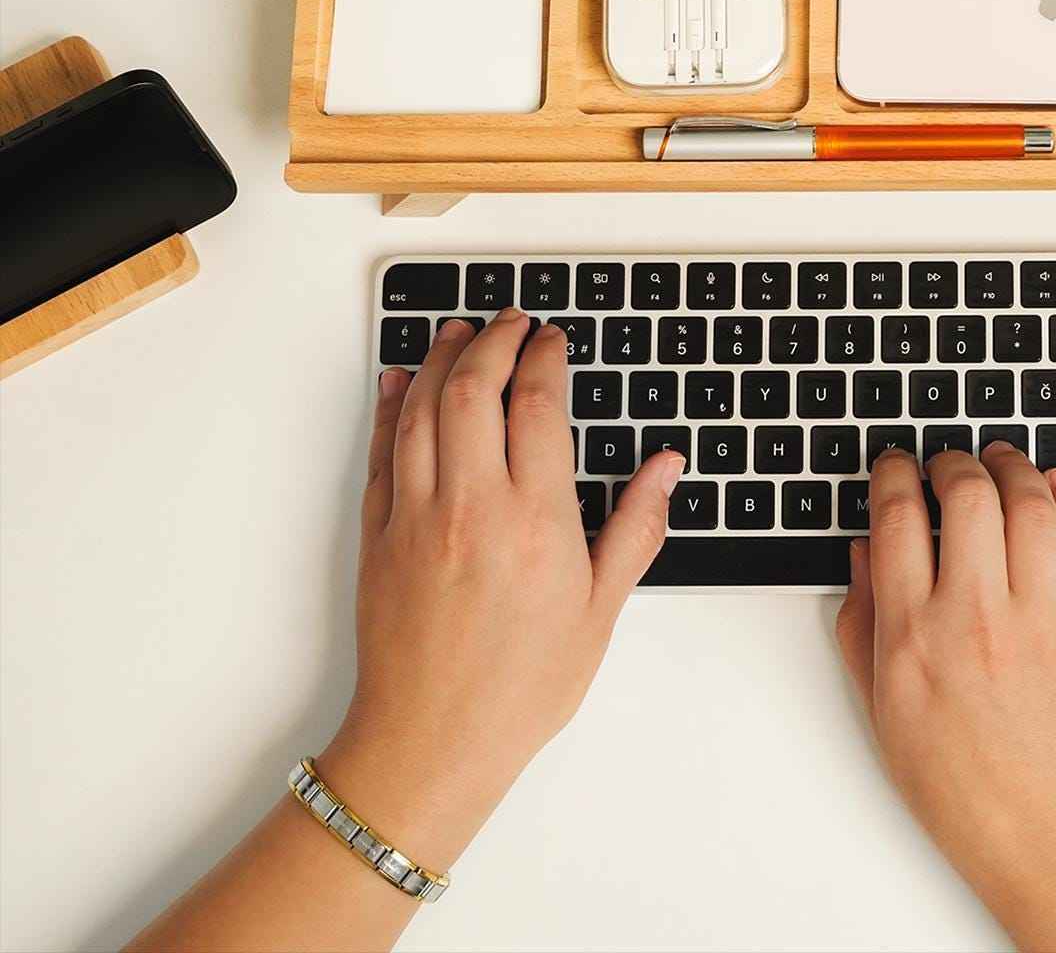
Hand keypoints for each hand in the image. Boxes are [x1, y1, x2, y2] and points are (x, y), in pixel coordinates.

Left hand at [320, 311, 682, 869]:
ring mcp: (417, 518)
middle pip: (473, 387)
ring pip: (422, 409)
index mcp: (536, 519)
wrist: (431, 745)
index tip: (553, 340)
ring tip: (457, 331)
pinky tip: (401, 383)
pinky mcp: (378, 538)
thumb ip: (636, 526)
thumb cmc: (520, 687)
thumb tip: (666, 466)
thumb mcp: (601, 609)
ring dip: (439, 359)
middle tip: (512, 321)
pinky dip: (392, 408)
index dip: (546, 358)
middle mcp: (472, 505)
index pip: (537, 404)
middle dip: (493, 339)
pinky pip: (382, 453)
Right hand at [836, 448, 1055, 952]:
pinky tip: (1054, 489)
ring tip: (1001, 461)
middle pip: (967, 495)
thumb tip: (864, 550)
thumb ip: (864, 623)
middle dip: (953, 461)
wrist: (1045, 834)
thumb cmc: (960, 784)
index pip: (896, 519)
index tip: (896, 465)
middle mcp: (976, 618)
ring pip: (1031, 504)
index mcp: (915, 638)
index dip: (894, 473)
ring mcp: (1041, 619)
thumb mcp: (883, 709)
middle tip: (948, 463)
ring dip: (1013, 467)